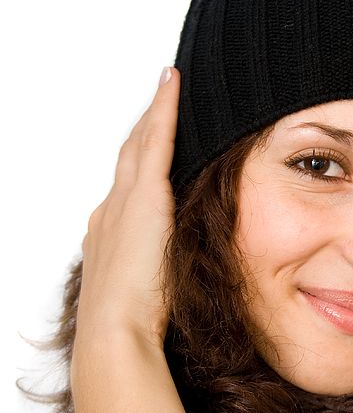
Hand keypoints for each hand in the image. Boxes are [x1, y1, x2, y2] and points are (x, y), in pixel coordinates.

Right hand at [76, 67, 178, 349]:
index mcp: (112, 232)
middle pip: (131, 155)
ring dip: (154, 111)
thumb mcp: (147, 289)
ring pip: (141, 142)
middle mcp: (112, 209)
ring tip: (168, 83)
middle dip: (144, 126)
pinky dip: (164, 110)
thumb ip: (160, 270)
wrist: (115, 330)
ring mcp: (125, 200)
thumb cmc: (134, 322)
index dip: (141, 157)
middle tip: (160, 96)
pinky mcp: (144, 197)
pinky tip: (172, 83)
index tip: (150, 138)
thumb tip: (180, 268)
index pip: (130, 184)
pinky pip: (157, 141)